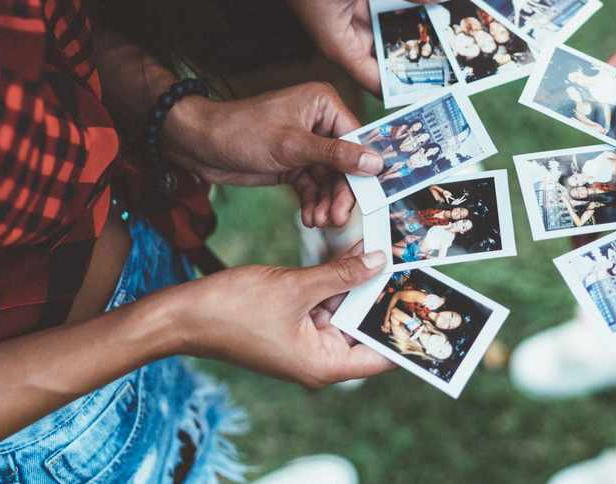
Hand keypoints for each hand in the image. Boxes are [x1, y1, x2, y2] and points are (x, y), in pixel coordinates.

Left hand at [162, 82, 380, 227]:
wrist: (199, 144)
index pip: (356, 139)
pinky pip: (312, 185)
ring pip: (329, 179)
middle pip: (345, 163)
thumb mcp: (291, 145)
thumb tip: (375, 162)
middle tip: (338, 218)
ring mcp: (306, 144)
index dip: (363, 170)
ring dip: (326, 201)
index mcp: (324, 104)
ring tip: (319, 221)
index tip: (370, 198)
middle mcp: (319, 122)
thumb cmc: (241, 131)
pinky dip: (312, 202)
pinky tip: (309, 217)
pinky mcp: (293, 163)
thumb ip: (335, 155)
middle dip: (341, 192)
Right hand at [173, 251, 395, 388]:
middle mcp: (319, 360)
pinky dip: (338, 283)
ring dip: (361, 284)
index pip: (382, 355)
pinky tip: (355, 255)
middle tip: (412, 265)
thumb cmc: (233, 308)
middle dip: (383, 295)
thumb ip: (340, 275)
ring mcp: (305, 343)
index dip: (406, 331)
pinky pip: (326, 304)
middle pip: (365, 328)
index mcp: (324, 364)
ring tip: (389, 252)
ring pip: (346, 311)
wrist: (184, 314)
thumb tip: (380, 261)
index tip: (430, 307)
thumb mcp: (296, 286)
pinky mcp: (294, 326)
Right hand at [252, 0, 453, 92]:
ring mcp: (352, 7)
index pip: (377, 77)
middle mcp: (346, 30)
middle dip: (423, 42)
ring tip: (458, 3)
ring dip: (424, 3)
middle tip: (459, 42)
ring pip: (396, 12)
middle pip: (391, 45)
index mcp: (339, 43)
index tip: (438, 84)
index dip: (406, 83)